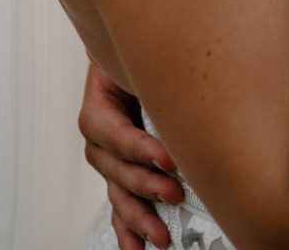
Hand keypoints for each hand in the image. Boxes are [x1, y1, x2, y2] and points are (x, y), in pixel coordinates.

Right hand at [79, 62, 182, 249]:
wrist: (134, 57)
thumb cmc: (139, 56)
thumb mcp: (139, 60)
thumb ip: (156, 74)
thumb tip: (189, 84)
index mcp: (100, 103)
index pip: (114, 132)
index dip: (140, 148)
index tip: (168, 159)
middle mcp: (100, 135)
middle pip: (115, 168)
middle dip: (145, 184)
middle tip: (173, 192)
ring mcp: (110, 157)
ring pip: (119, 191)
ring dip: (139, 215)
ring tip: (160, 233)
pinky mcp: (123, 171)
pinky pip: (121, 202)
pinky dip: (129, 227)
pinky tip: (137, 246)